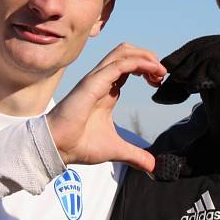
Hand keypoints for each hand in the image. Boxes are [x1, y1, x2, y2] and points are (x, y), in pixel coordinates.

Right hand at [47, 43, 164, 172]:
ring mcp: (97, 78)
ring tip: (159, 70)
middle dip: (149, 58)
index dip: (147, 69)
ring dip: (145, 56)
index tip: (159, 83)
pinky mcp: (93, 82)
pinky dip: (139, 63)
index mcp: (107, 90)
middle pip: (128, 52)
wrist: (58, 147)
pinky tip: (151, 72)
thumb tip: (152, 167)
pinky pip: (119, 64)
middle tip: (161, 75)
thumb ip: (135, 155)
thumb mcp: (116, 149)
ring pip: (124, 52)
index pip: (129, 67)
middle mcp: (102, 80)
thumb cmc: (79, 144)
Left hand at [150, 36, 219, 178]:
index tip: (158, 98)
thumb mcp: (197, 154)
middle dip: (174, 65)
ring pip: (204, 48)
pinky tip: (197, 86)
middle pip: (191, 50)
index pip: (182, 63)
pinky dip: (207, 66)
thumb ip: (175, 162)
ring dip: (188, 65)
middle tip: (162, 86)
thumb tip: (152, 174)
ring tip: (181, 86)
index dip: (166, 77)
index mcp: (211, 82)